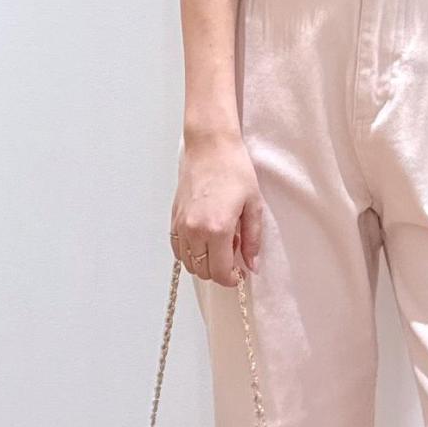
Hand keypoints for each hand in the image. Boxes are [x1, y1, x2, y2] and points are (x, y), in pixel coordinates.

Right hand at [171, 133, 263, 286]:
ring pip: (188, 263)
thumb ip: (252, 240)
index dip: (231, 279)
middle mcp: (195, 230)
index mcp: (218, 229)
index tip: (240, 274)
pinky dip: (190, 252)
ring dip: (204, 262)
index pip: (219, 272)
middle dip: (219, 271)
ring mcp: (181, 225)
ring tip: (219, 241)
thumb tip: (252, 266)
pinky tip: (204, 238)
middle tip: (233, 250)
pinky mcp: (173, 218)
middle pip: (202, 271)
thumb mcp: (253, 205)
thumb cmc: (235, 170)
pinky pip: (177, 248)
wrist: (210, 147)